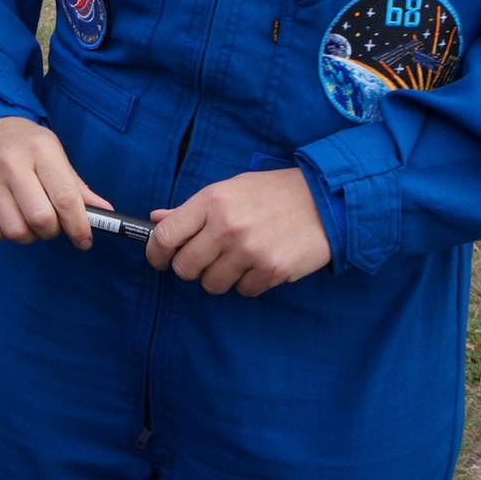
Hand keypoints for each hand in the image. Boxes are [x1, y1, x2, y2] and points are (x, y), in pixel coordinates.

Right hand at [0, 116, 111, 248]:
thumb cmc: (24, 143)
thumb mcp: (53, 152)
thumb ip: (76, 185)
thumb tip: (105, 212)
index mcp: (40, 151)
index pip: (65, 198)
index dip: (79, 226)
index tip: (84, 240)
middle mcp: (11, 164)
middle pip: (40, 219)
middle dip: (52, 231)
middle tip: (51, 224)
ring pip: (16, 231)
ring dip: (28, 235)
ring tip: (27, 218)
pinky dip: (5, 233)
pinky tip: (7, 215)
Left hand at [144, 168, 330, 296]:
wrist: (324, 201)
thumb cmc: (273, 193)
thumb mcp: (230, 189)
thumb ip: (192, 209)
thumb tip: (157, 220)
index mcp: (212, 201)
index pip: (166, 236)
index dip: (156, 253)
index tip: (159, 260)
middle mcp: (226, 226)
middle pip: (185, 268)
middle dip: (191, 268)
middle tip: (205, 260)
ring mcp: (249, 251)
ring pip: (212, 284)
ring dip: (220, 277)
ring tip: (237, 259)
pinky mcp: (271, 270)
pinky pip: (243, 291)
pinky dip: (248, 283)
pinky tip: (260, 263)